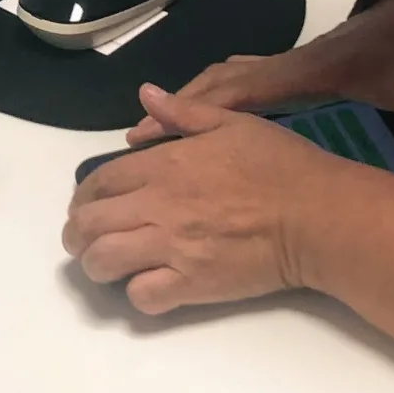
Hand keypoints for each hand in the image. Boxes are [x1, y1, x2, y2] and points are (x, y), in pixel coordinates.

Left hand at [62, 84, 331, 314]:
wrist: (318, 216)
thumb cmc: (281, 165)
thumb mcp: (232, 121)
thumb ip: (183, 113)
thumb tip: (145, 96)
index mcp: (165, 164)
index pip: (100, 181)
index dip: (83, 196)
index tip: (85, 205)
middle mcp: (158, 206)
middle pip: (89, 224)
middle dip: (75, 234)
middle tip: (82, 240)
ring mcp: (173, 248)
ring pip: (104, 261)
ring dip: (95, 265)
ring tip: (105, 266)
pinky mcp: (192, 284)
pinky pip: (143, 297)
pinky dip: (136, 294)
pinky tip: (146, 285)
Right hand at [131, 0, 393, 188]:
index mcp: (302, 74)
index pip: (237, 95)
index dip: (194, 114)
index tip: (156, 135)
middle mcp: (284, 65)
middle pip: (216, 84)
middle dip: (175, 110)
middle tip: (136, 139)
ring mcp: (286, 61)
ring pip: (223, 77)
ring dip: (189, 100)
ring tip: (155, 131)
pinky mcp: (294, 63)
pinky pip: (239, 76)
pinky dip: (213, 91)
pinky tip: (203, 112)